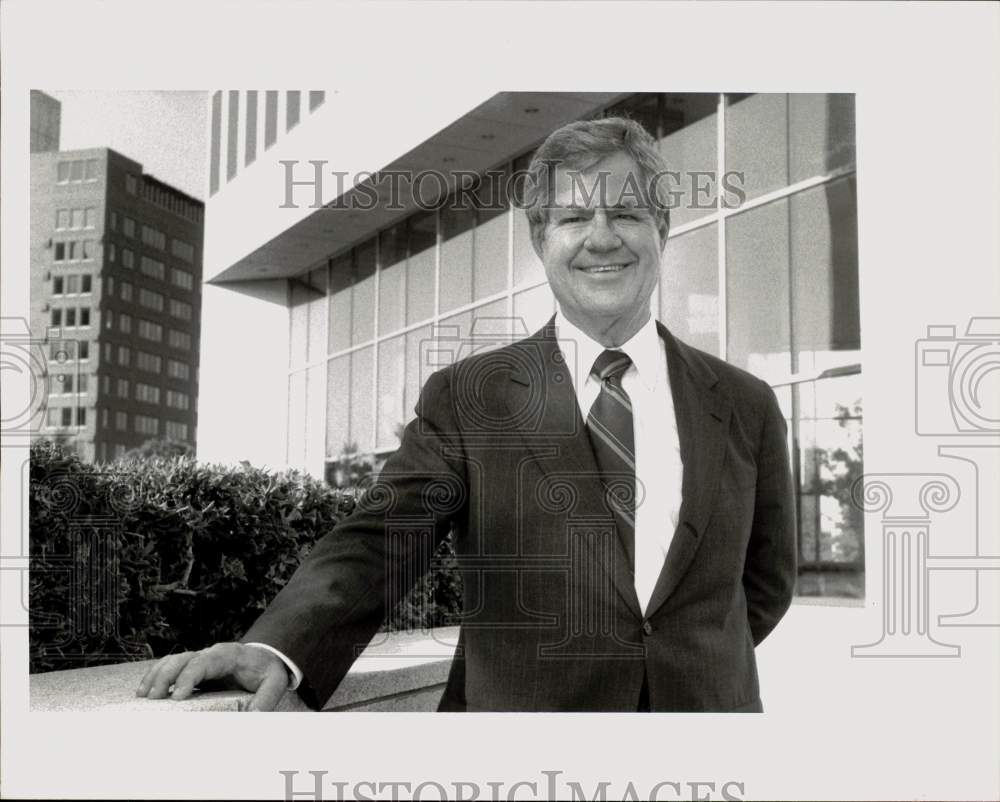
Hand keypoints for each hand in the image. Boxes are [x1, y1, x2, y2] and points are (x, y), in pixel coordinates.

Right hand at [135, 642, 289, 711]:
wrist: (266, 658)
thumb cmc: (268, 671)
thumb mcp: (275, 682)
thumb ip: (266, 698)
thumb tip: (253, 716)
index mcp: (229, 655)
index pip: (204, 662)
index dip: (188, 677)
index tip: (177, 696)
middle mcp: (211, 653)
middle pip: (183, 658)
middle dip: (166, 676)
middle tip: (153, 699)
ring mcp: (201, 658)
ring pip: (173, 660)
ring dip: (156, 675)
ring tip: (143, 696)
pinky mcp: (194, 667)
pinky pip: (171, 666)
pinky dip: (156, 676)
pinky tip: (145, 691)